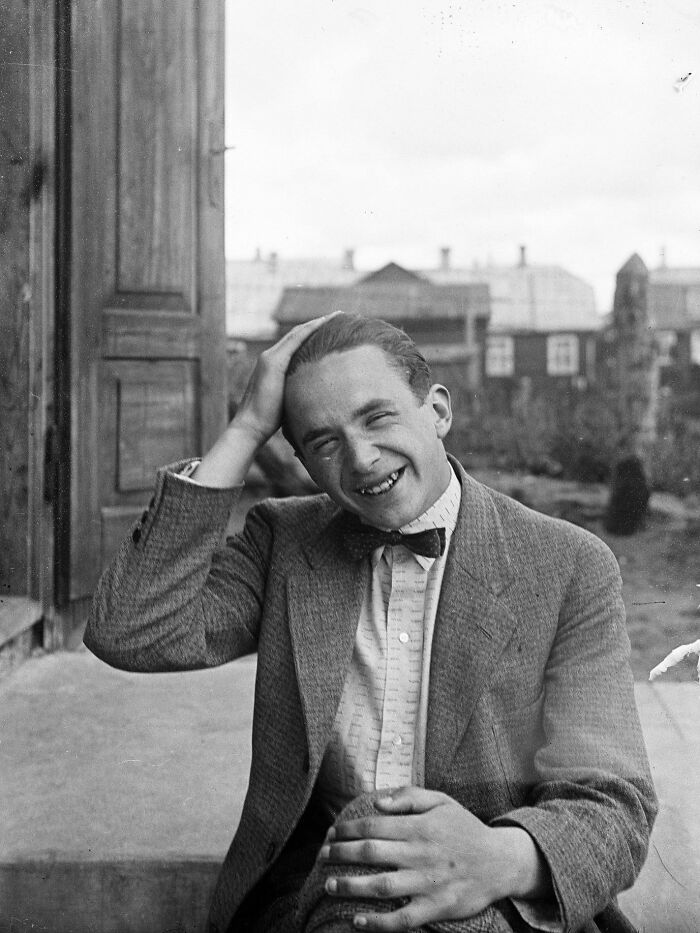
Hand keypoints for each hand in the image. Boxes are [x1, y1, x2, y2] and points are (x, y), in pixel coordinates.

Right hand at [234, 311, 342, 445]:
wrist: (250, 426)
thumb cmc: (269, 421)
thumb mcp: (287, 400)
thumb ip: (297, 391)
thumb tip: (316, 396)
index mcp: (273, 365)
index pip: (295, 343)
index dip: (312, 333)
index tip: (330, 328)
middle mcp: (270, 356)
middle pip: (297, 334)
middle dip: (317, 324)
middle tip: (338, 316)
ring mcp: (270, 358)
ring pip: (297, 333)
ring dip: (316, 323)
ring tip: (335, 316)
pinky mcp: (273, 362)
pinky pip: (295, 340)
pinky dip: (310, 330)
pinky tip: (324, 323)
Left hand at [320, 787, 543, 930]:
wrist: (500, 862)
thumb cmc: (465, 829)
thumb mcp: (441, 801)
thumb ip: (409, 797)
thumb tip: (377, 802)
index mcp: (419, 826)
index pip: (373, 826)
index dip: (347, 829)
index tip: (331, 832)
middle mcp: (420, 854)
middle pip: (371, 854)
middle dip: (340, 854)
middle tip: (321, 857)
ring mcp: (427, 883)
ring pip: (381, 886)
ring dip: (351, 886)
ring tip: (329, 885)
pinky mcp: (436, 908)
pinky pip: (402, 919)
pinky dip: (378, 922)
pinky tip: (357, 920)